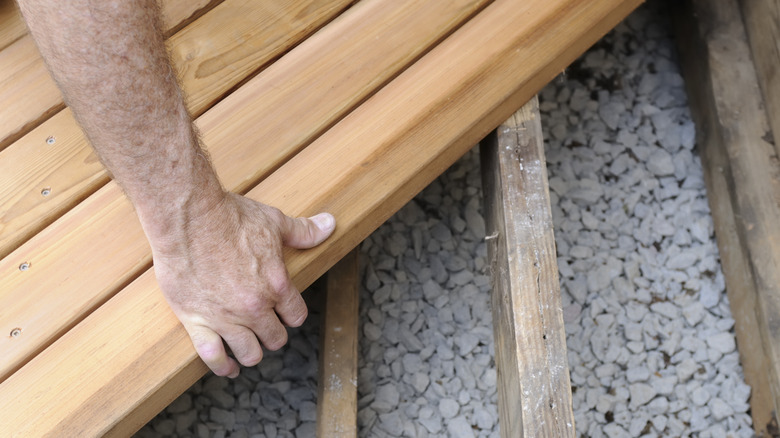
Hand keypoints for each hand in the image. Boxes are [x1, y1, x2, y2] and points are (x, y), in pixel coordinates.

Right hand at [151, 192, 334, 377]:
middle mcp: (255, 307)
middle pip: (274, 337)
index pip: (296, 316)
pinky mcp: (197, 321)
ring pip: (249, 353)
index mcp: (277, 285)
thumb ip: (303, 231)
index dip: (292, 314)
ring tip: (249, 349)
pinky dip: (222, 366)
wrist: (189, 218)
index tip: (285, 312)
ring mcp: (226, 317)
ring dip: (252, 352)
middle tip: (265, 328)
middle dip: (273, 334)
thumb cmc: (231, 217)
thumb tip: (329, 224)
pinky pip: (212, 355)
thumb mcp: (274, 222)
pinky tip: (228, 367)